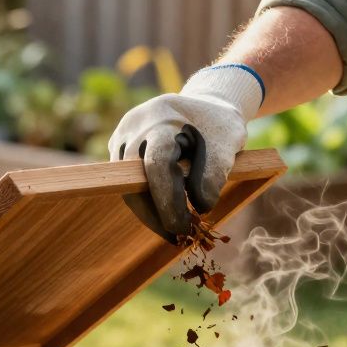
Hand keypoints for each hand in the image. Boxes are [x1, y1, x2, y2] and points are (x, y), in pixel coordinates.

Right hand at [109, 64, 263, 234]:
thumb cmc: (218, 127)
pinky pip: (127, 182)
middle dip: (154, 214)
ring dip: (149, 212)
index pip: (158, 163)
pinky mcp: (118, 148)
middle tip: (178, 238)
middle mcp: (135, 125)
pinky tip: (166, 215)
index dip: (168, 200)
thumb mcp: (228, 144)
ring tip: (174, 230)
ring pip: (127, 185)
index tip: (183, 227)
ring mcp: (122, 135)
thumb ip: (216, 173)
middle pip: (135, 179)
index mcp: (164, 117)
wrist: (203, 108)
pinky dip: (146, 202)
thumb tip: (201, 207)